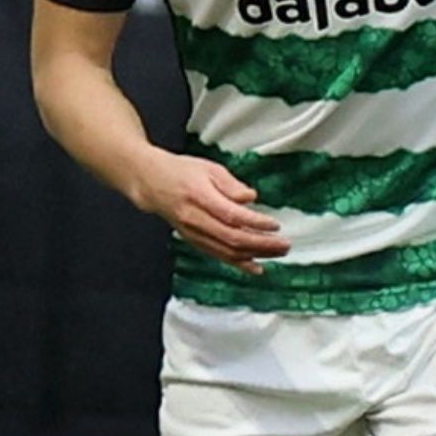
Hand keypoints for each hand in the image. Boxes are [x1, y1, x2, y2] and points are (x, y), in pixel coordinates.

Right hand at [130, 152, 287, 272]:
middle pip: (231, 237)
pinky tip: (256, 267)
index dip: (254, 222)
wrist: (151, 184)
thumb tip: (250, 197)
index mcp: (199, 197)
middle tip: (284, 244)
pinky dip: (238, 263)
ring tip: (279, 253)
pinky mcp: (193, 240)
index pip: (230, 215)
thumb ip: (231, 184)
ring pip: (225, 250)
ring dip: (255, 254)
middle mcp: (194, 219)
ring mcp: (192, 233)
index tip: (275, 225)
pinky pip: (217, 255)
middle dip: (261, 244)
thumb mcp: (209, 168)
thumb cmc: (182, 172)